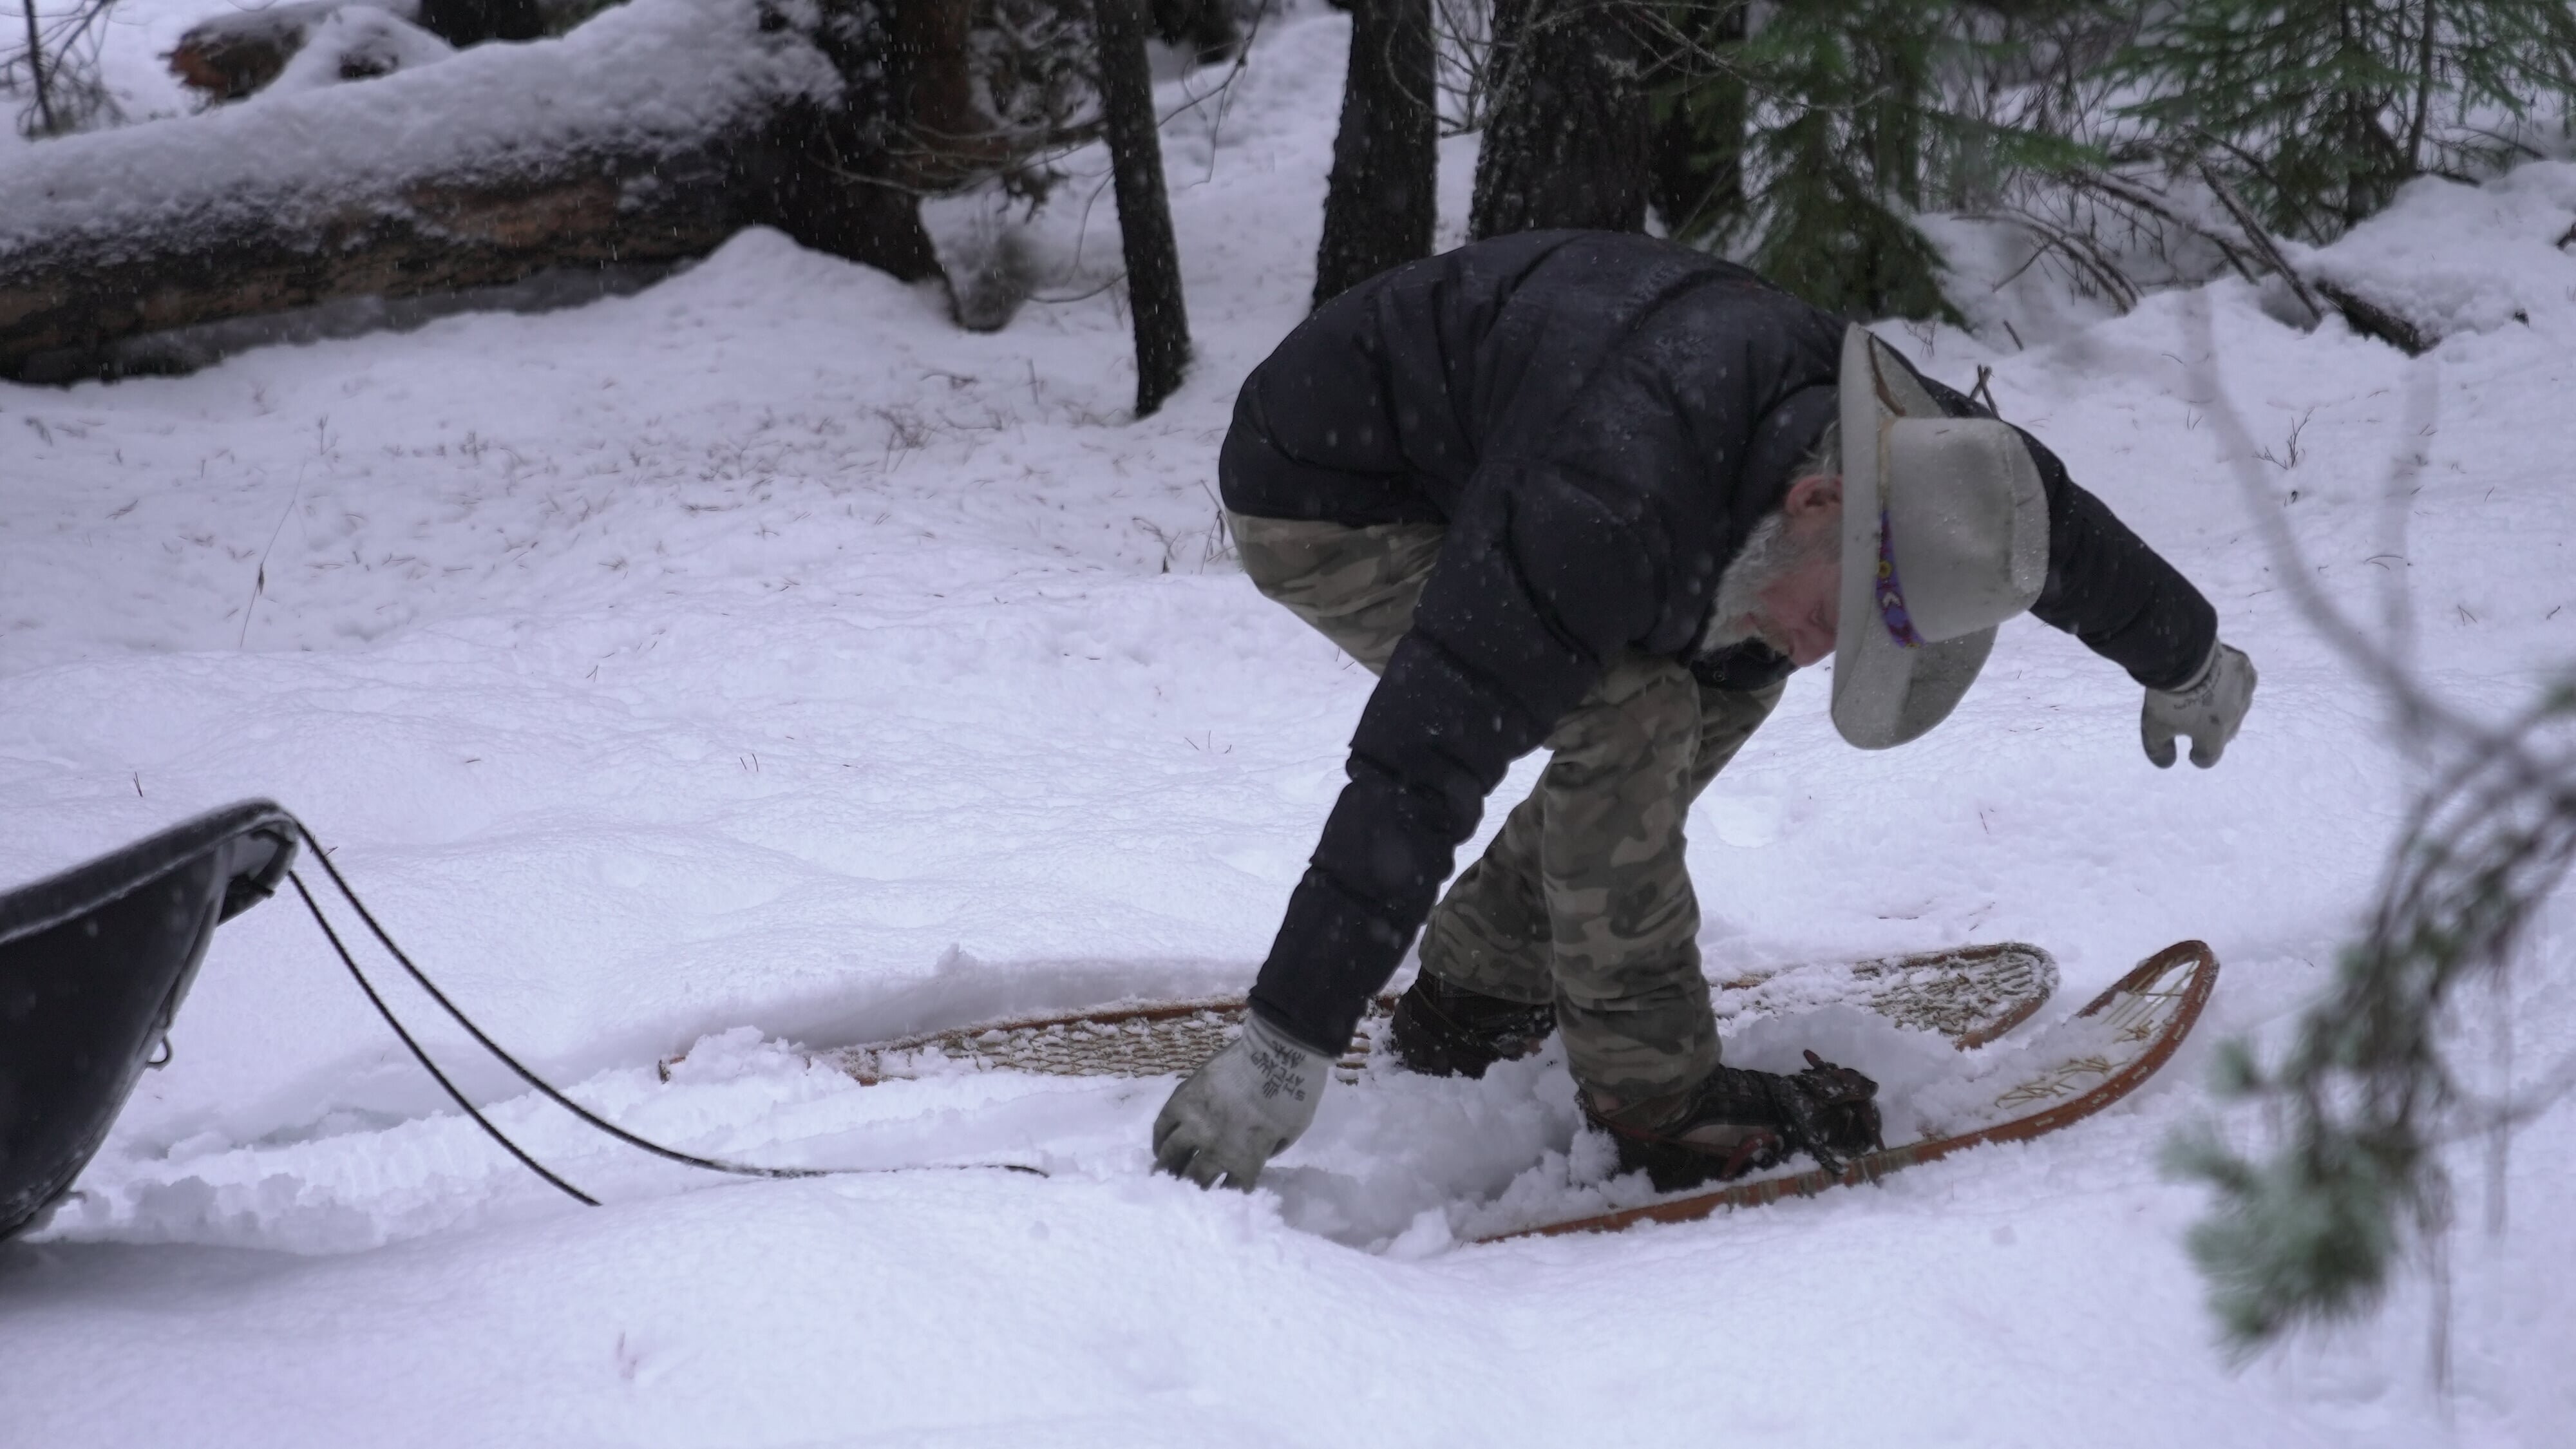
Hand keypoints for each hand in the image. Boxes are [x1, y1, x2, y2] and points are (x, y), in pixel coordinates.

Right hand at [1151, 1011, 1328, 1188]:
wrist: (1278, 1056)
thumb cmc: (1294, 1094)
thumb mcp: (1290, 1134)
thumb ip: (1269, 1150)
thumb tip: (1255, 1153)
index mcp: (1244, 1162)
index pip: (1230, 1190)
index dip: (1225, 1197)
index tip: (1220, 1201)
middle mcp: (1214, 1149)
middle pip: (1196, 1178)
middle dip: (1193, 1189)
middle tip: (1186, 1194)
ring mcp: (1195, 1124)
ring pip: (1172, 1154)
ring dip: (1167, 1168)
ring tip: (1162, 1176)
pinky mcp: (1182, 1101)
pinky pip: (1162, 1126)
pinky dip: (1158, 1140)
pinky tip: (1158, 1148)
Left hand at [2142, 641, 2255, 768]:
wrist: (2183, 654)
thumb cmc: (2166, 695)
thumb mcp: (2154, 728)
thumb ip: (2160, 751)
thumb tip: (2167, 763)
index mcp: (2214, 736)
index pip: (2209, 757)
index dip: (2198, 756)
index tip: (2191, 751)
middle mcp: (2235, 718)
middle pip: (2225, 733)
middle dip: (2211, 732)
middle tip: (2196, 721)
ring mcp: (2243, 693)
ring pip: (2236, 708)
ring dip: (2224, 707)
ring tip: (2207, 698)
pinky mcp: (2246, 670)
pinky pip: (2241, 683)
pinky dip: (2231, 685)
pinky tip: (2219, 678)